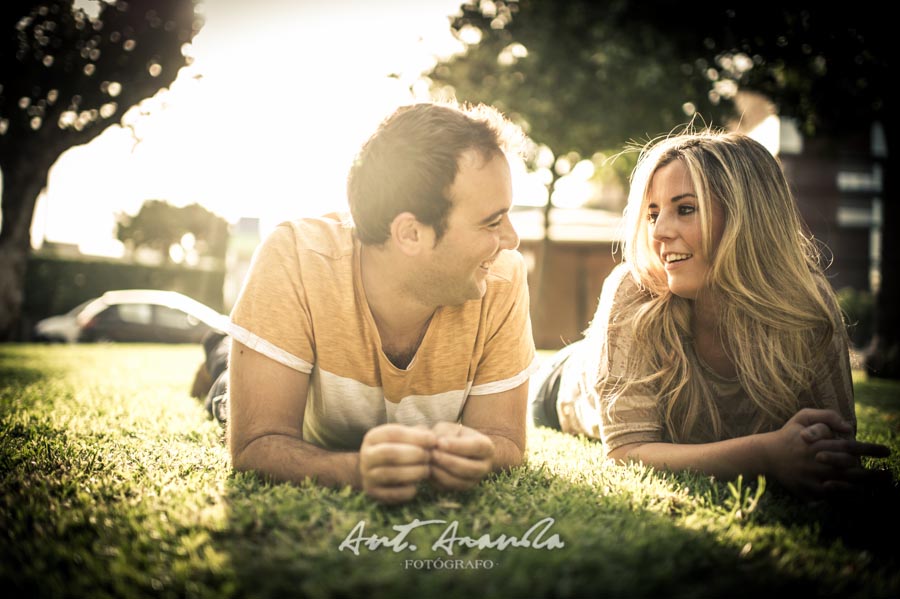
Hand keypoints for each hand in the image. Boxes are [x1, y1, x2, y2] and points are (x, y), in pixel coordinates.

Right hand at [359, 424, 435, 503]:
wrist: (377, 470)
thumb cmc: (398, 449)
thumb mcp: (403, 437)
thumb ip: (418, 435)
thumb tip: (433, 440)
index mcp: (372, 437)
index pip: (393, 433)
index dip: (416, 437)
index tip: (433, 440)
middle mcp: (366, 456)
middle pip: (390, 453)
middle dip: (415, 455)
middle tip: (429, 456)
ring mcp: (368, 475)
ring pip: (391, 474)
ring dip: (414, 472)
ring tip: (426, 470)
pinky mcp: (374, 492)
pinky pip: (393, 493)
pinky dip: (408, 490)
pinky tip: (416, 486)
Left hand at [429, 422, 494, 491]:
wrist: (455, 450)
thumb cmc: (452, 436)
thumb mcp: (450, 428)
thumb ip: (444, 433)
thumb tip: (437, 444)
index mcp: (486, 447)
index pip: (475, 447)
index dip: (457, 446)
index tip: (439, 442)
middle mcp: (484, 466)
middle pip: (470, 468)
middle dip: (449, 462)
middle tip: (432, 454)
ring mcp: (474, 480)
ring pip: (459, 482)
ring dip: (441, 472)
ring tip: (429, 461)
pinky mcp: (461, 489)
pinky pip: (449, 488)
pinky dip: (437, 480)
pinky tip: (428, 469)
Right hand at [768, 409, 889, 496]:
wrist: (765, 456)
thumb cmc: (788, 435)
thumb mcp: (802, 416)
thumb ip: (826, 415)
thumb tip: (849, 427)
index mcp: (818, 443)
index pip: (849, 446)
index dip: (870, 449)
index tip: (887, 451)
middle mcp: (817, 461)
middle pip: (851, 468)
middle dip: (873, 473)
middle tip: (890, 475)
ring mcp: (812, 477)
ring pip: (844, 483)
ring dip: (865, 484)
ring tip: (880, 483)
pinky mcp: (808, 490)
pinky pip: (832, 495)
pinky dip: (847, 495)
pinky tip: (860, 494)